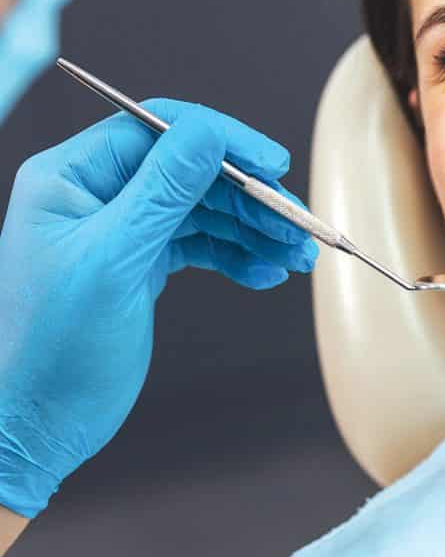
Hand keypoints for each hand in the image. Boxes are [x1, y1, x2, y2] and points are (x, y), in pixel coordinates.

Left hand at [0, 100, 318, 517]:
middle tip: (297, 227)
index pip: (160, 130)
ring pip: (205, 208)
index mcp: (70, 177)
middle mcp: (96, 194)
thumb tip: (208, 132)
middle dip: (251, 198)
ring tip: (295, 256)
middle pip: (193, 170)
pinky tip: (266, 274)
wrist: (36, 427)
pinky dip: (239, 256)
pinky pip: (203, 243)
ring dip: (255, 230)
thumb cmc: (50, 352)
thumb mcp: (112, 262)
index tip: (274, 166)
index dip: (223, 142)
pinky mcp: (141, 261)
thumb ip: (163, 191)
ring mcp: (120, 227)